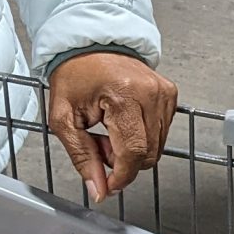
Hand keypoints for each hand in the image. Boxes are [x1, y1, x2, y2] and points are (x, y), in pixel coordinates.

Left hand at [47, 51, 177, 203]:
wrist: (87, 44)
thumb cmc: (73, 74)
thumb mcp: (63, 117)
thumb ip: (80, 156)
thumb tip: (99, 189)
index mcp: (123, 94)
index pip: (134, 152)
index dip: (121, 175)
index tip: (108, 185)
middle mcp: (150, 92)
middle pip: (148, 153)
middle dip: (122, 160)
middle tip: (98, 145)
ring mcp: (163, 92)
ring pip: (157, 146)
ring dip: (132, 150)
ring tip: (108, 131)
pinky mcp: (170, 93)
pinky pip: (161, 132)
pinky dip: (142, 136)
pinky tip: (122, 123)